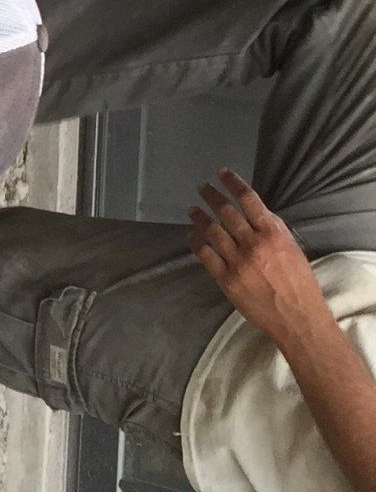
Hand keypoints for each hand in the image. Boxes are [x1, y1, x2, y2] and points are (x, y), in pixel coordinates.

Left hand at [189, 170, 330, 344]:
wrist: (297, 318)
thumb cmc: (299, 283)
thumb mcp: (292, 248)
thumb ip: (272, 228)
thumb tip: (252, 211)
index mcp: (273, 234)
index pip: (249, 199)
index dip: (233, 183)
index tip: (222, 173)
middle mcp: (253, 244)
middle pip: (225, 211)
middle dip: (211, 195)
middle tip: (202, 188)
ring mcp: (237, 262)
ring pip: (211, 230)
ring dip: (199, 217)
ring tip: (193, 210)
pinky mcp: (226, 279)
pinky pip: (204, 254)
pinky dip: (196, 241)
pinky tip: (193, 235)